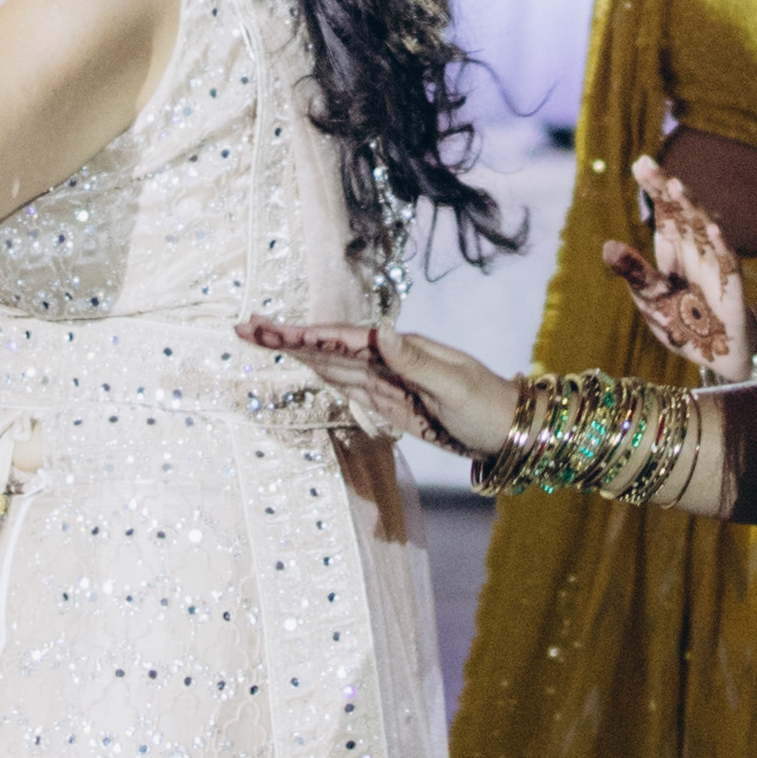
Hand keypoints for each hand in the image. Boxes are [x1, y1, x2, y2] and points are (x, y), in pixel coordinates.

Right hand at [234, 318, 517, 458]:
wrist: (512, 430)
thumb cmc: (488, 407)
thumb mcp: (454, 386)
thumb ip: (415, 362)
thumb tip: (382, 331)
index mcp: (401, 350)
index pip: (342, 339)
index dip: (303, 334)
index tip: (268, 328)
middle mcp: (389, 360)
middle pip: (329, 348)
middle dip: (287, 337)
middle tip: (243, 327)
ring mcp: (388, 381)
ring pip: (333, 365)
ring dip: (298, 352)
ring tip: (261, 338)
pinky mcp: (391, 403)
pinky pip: (350, 386)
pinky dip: (322, 374)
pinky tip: (304, 364)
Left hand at [611, 154, 756, 376]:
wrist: (716, 355)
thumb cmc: (681, 323)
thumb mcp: (651, 299)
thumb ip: (635, 274)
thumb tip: (608, 246)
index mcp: (672, 250)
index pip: (663, 212)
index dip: (655, 188)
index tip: (640, 164)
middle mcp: (693, 249)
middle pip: (681, 212)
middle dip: (665, 189)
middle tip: (648, 165)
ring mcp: (713, 263)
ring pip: (702, 228)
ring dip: (690, 208)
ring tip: (676, 187)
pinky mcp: (731, 284)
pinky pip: (726, 260)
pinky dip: (718, 244)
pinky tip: (710, 228)